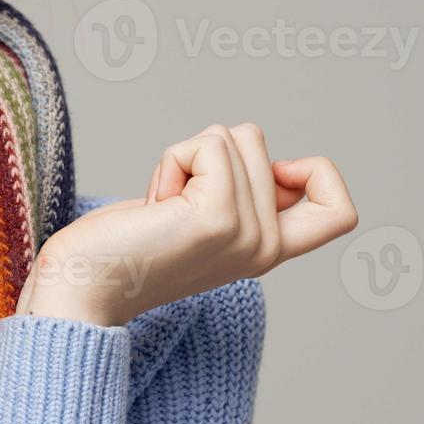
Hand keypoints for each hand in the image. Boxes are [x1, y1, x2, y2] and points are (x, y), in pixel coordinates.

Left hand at [14, 123, 358, 324]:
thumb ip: (245, 194)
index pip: (341, 210)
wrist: (82, 286)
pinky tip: (155, 203)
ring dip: (185, 156)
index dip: (313, 173)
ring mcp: (246, 235)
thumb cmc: (126, 246)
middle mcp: (266, 249)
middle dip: (206, 152)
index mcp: (269, 252)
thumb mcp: (203, 216)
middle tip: (173, 202)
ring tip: (163, 205)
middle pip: (259, 141)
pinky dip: (173, 159)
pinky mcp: (217, 218)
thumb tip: (276, 160)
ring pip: (233, 136)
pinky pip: (209, 145)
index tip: (260, 178)